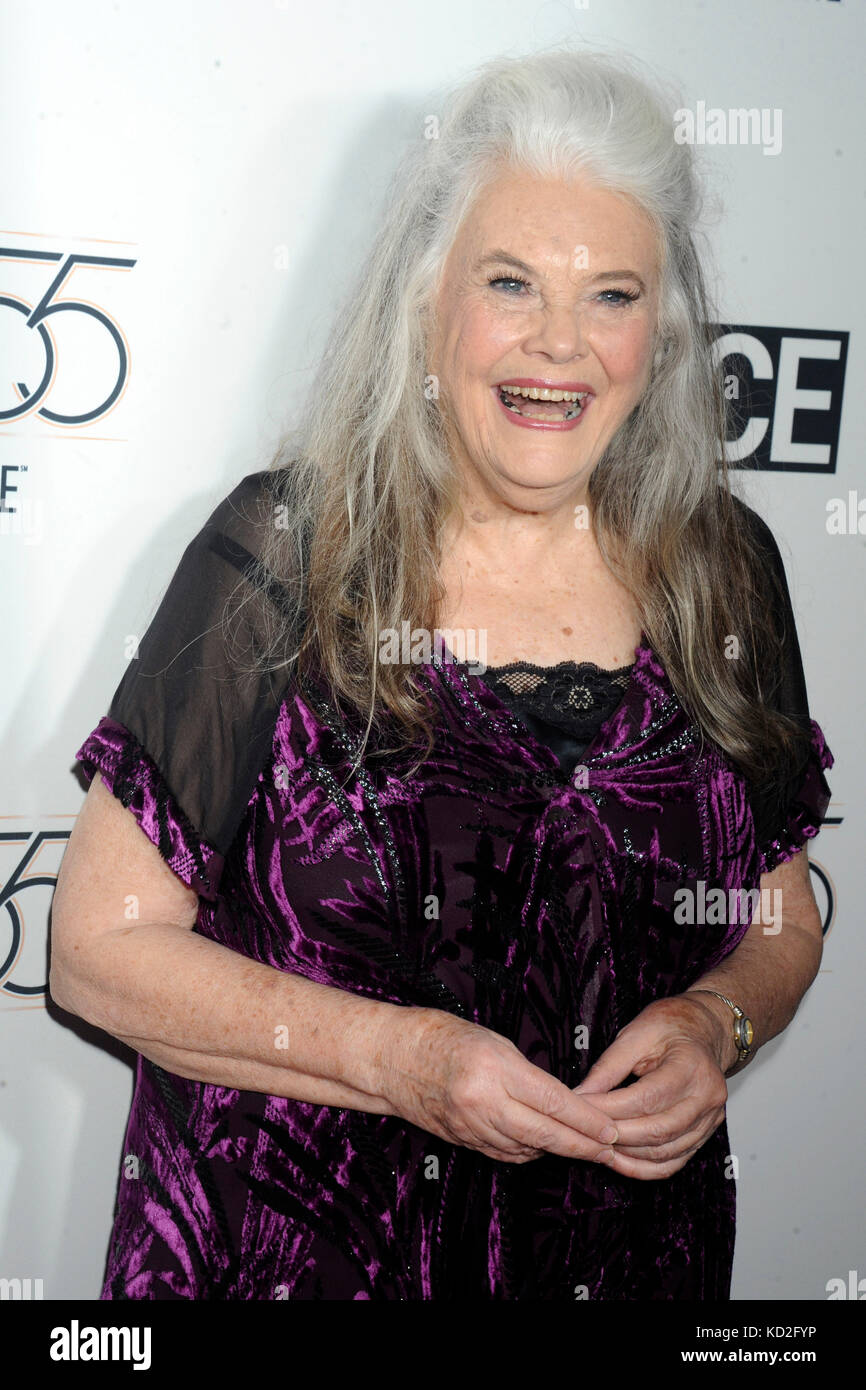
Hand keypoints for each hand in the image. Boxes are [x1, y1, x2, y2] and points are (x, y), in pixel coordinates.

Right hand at [378, 1007, 620, 1164]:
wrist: (390, 1057)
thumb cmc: (440, 1036)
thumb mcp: (492, 1041)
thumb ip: (526, 1073)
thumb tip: (559, 1100)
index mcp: (494, 1069)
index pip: (552, 1101)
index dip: (587, 1119)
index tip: (611, 1127)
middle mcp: (482, 1102)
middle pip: (544, 1134)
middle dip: (582, 1144)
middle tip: (609, 1148)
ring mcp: (469, 1126)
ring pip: (525, 1149)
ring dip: (557, 1151)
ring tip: (584, 1147)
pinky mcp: (461, 1140)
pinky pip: (503, 1153)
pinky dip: (527, 1152)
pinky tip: (542, 1147)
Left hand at [570, 994, 729, 1179]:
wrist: (705, 1031)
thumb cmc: (670, 1026)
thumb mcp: (636, 1034)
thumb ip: (609, 1066)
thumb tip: (581, 1095)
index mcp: (691, 1066)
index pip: (646, 1097)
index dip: (610, 1108)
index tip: (580, 1108)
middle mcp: (707, 1096)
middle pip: (658, 1130)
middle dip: (616, 1135)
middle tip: (585, 1132)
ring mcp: (710, 1118)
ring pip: (666, 1152)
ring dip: (628, 1155)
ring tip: (597, 1147)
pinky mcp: (705, 1133)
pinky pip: (675, 1162)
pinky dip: (645, 1168)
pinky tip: (620, 1161)